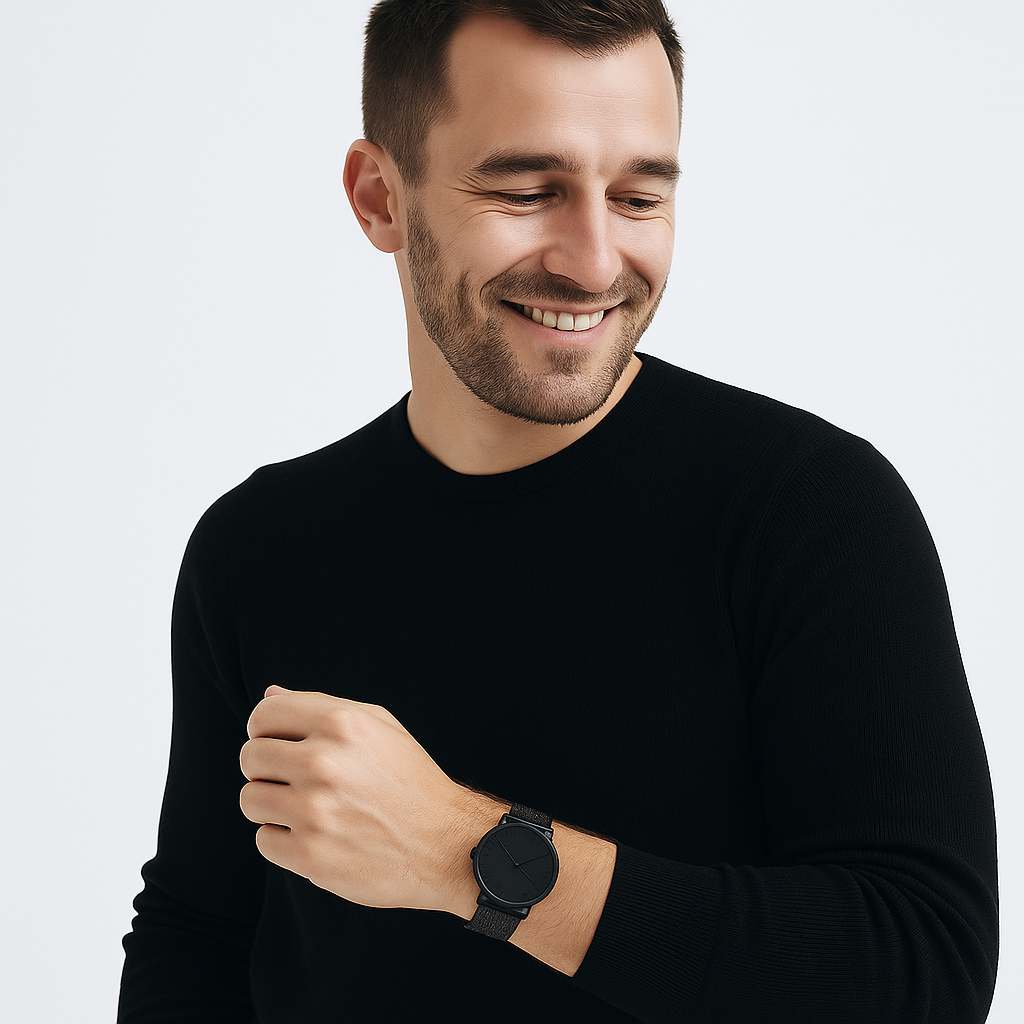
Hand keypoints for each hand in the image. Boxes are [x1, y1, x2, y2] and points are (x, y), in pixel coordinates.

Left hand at [239, 685, 484, 913]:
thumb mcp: (378, 727)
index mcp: (340, 723)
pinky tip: (315, 836)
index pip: (263, 715)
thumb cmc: (410, 781)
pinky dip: (283, 840)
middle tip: (295, 781)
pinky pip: (263, 840)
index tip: (278, 744)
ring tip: (305, 809)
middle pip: (250, 757)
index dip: (265, 729)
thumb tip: (270, 696)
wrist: (445, 844)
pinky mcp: (309, 855)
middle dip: (266, 769)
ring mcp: (314, 811)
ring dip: (271, 806)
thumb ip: (321, 707)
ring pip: (250, 799)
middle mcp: (323, 762)